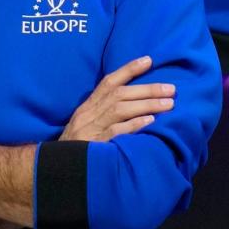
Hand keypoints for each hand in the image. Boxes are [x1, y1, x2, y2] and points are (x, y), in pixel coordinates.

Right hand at [61, 55, 175, 140]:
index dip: (128, 69)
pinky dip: (134, 125)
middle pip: (120, 95)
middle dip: (148, 89)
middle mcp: (89, 114)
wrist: (57, 168)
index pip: (108, 82)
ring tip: (169, 104)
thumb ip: (105, 111)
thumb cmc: (77, 145)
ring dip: (147, 104)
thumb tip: (136, 102)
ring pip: (120, 110)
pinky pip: (116, 132)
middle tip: (171, 89)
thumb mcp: (87, 123)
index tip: (148, 60)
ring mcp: (91, 129)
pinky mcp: (95, 145)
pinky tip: (150, 121)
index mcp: (88, 106)